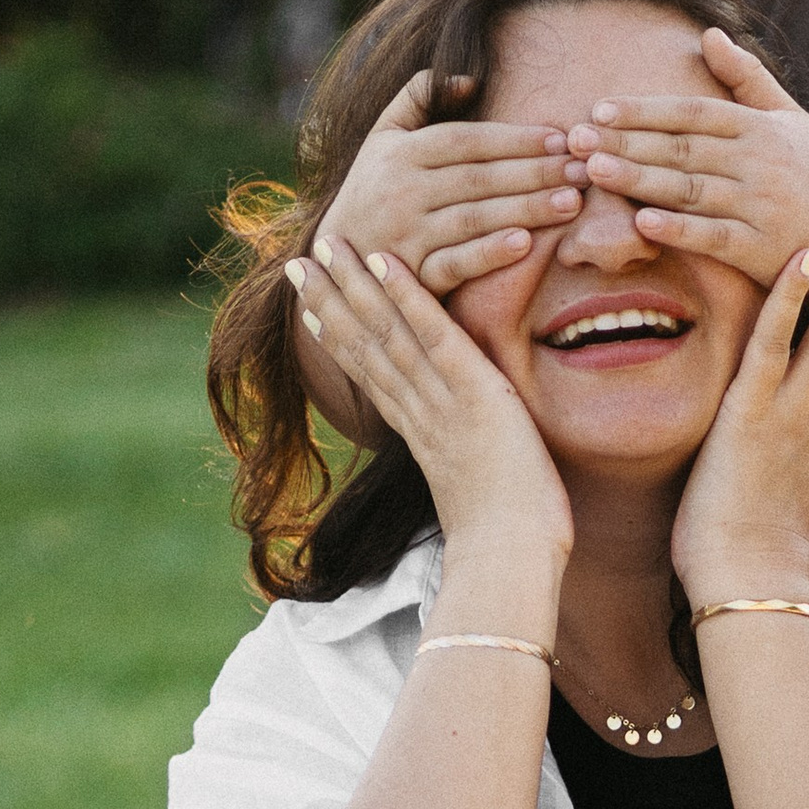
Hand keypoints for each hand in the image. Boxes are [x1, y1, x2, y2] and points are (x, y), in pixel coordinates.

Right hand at [285, 233, 572, 574]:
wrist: (509, 562)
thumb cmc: (507, 547)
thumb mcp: (482, 503)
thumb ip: (471, 479)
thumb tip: (474, 489)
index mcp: (423, 441)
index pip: (376, 382)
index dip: (344, 344)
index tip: (316, 315)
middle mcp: (421, 417)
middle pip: (366, 350)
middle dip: (331, 304)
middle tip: (299, 265)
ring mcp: (442, 403)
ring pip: (387, 334)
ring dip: (354, 286)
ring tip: (327, 245)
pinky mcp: (473, 393)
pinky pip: (434, 335)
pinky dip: (408, 297)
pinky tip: (384, 261)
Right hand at [319, 70, 583, 298]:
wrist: (334, 262)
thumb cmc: (370, 191)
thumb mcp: (381, 138)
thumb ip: (417, 98)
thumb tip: (468, 78)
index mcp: (399, 154)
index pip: (466, 141)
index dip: (515, 138)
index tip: (560, 137)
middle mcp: (401, 192)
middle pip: (479, 178)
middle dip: (535, 172)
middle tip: (583, 169)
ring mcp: (406, 237)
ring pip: (474, 218)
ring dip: (526, 209)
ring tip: (572, 202)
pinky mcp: (412, 278)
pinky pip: (455, 264)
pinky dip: (489, 254)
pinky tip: (525, 244)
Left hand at [575, 28, 808, 285]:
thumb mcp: (789, 117)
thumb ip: (746, 78)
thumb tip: (708, 33)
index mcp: (760, 128)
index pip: (693, 112)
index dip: (645, 111)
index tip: (600, 109)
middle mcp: (759, 162)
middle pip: (682, 149)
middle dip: (626, 143)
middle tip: (574, 140)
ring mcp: (761, 206)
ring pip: (690, 189)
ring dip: (639, 180)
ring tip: (594, 171)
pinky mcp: (763, 250)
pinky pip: (715, 237)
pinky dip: (679, 230)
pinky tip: (641, 223)